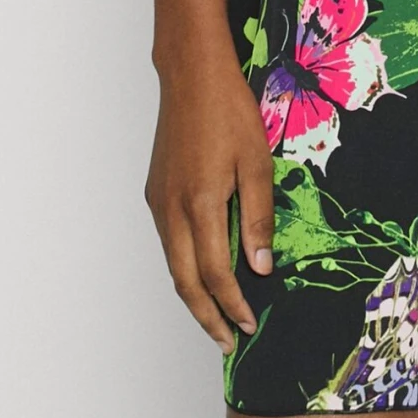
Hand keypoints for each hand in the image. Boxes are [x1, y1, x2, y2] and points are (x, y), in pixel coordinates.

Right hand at [145, 40, 276, 350]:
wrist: (191, 76)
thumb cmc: (229, 112)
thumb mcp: (257, 162)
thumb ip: (258, 216)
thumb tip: (262, 266)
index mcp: (200, 203)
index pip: (214, 273)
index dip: (231, 305)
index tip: (248, 326)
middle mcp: (171, 209)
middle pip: (183, 281)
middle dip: (206, 316)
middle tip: (227, 341)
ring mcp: (158, 201)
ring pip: (172, 264)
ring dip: (193, 294)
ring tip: (218, 316)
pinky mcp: (155, 192)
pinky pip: (168, 242)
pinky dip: (184, 266)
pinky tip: (203, 271)